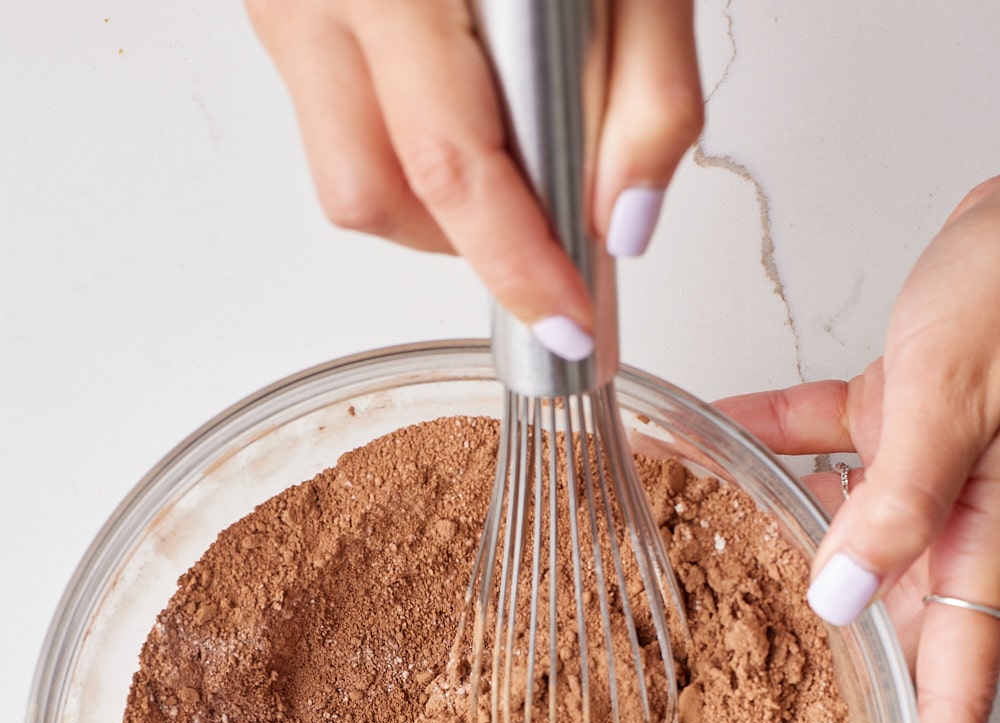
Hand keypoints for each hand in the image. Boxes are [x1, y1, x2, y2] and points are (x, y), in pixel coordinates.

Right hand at [245, 0, 701, 356]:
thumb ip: (647, 88)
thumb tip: (625, 220)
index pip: (454, 167)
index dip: (515, 264)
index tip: (569, 324)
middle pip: (373, 196)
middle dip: (466, 242)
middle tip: (542, 234)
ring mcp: (284, 2)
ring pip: (345, 175)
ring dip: (432, 200)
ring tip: (502, 144)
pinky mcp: (278, 7)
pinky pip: (334, 121)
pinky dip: (407, 144)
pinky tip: (459, 96)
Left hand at [718, 177, 999, 722]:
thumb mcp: (955, 393)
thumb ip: (899, 499)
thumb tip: (837, 597)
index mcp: (992, 546)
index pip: (963, 701)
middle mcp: (964, 527)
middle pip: (899, 649)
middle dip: (854, 719)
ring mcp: (932, 476)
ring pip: (846, 553)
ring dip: (779, 579)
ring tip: (713, 633)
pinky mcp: (903, 417)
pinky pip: (821, 452)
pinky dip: (763, 451)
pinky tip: (704, 448)